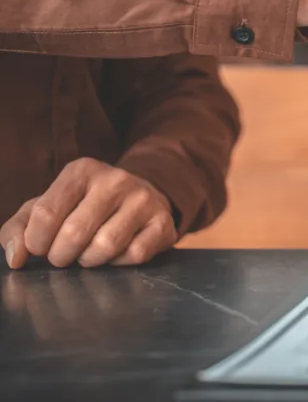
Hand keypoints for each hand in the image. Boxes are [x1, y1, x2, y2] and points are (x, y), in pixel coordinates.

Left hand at [0, 158, 177, 268]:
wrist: (143, 196)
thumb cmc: (85, 205)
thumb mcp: (50, 205)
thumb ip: (21, 228)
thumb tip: (16, 258)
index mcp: (82, 171)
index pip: (46, 213)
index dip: (36, 241)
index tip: (39, 247)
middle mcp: (115, 180)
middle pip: (74, 233)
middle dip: (61, 256)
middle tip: (63, 256)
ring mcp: (143, 199)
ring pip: (106, 246)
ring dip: (89, 260)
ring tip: (87, 254)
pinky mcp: (163, 222)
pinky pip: (134, 255)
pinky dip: (119, 263)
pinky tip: (116, 253)